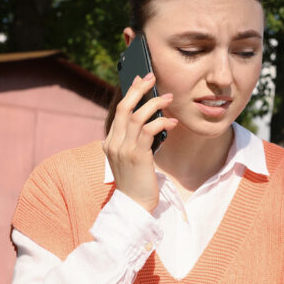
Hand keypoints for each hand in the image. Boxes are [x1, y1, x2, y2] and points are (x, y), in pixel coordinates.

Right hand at [103, 73, 177, 212]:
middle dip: (139, 90)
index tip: (140, 79)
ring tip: (169, 98)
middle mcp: (113, 143)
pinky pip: (148, 131)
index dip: (130, 93)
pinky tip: (172, 122)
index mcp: (110, 142)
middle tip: (152, 77)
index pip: (119, 111)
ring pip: (137, 116)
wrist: (134, 206)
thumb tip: (153, 121)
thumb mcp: (134, 157)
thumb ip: (138, 140)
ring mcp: (123, 149)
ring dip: (155, 104)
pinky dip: (161, 122)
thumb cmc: (138, 182)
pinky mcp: (136, 156)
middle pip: (125, 107)